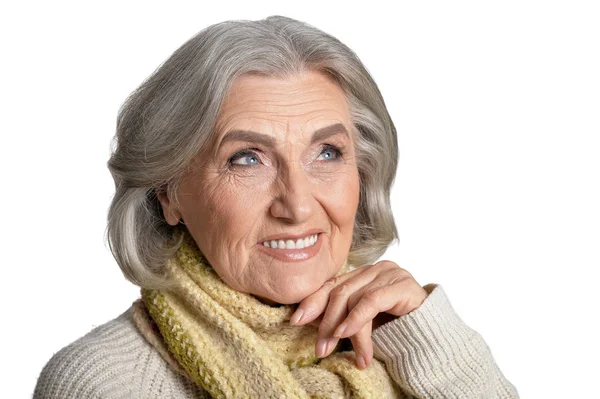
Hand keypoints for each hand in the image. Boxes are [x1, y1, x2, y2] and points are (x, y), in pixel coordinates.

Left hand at [290, 260, 428, 369]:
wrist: (433, 335)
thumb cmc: (396, 328)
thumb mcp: (362, 322)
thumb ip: (340, 317)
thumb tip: (306, 321)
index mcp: (363, 274)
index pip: (332, 284)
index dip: (312, 301)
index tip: (295, 320)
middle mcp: (375, 269)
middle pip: (340, 291)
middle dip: (324, 321)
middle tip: (318, 347)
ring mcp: (389, 273)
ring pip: (353, 298)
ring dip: (340, 327)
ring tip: (332, 349)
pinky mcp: (402, 284)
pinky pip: (372, 301)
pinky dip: (356, 319)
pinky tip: (347, 334)